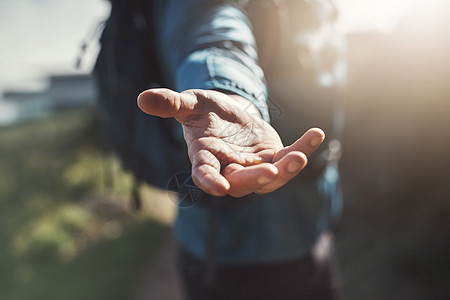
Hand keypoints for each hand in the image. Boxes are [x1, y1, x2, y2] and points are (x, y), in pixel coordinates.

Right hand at [137, 88, 324, 196]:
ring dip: (285, 170)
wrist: (229, 115)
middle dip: (256, 178)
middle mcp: (230, 168)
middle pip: (242, 181)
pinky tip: (317, 134)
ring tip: (300, 156)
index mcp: (205, 157)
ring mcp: (253, 166)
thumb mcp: (189, 103)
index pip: (204, 173)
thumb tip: (142, 99)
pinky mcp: (273, 158)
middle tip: (270, 170)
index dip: (210, 181)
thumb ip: (170, 103)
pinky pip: (289, 157)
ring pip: (270, 177)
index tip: (219, 187)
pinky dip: (303, 148)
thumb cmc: (205, 111)